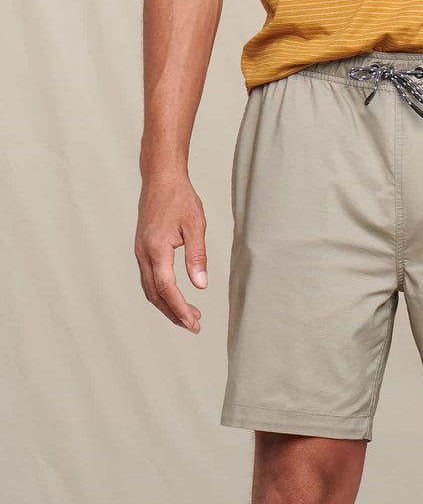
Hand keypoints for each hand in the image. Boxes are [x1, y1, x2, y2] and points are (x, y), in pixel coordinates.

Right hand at [135, 173, 206, 332]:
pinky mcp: (142, 249)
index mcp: (156, 249)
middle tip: (194, 326)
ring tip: (188, 317)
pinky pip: (149, 279)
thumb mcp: (196, 225)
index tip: (194, 323)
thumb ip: (198, 257)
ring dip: (168, 306)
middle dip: (174, 313)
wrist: (160, 177)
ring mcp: (140, 252)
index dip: (180, 308)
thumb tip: (201, 285)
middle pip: (156, 295)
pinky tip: (176, 298)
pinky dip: (161, 294)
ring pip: (150, 289)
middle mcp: (144, 253)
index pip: (168, 288)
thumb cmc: (180, 198)